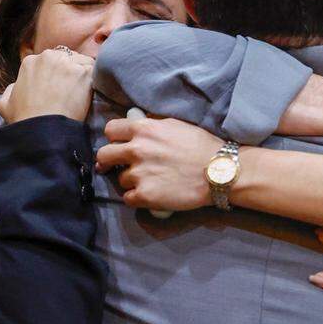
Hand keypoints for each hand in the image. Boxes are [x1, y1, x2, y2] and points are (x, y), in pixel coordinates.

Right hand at [0, 49, 93, 122]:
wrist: (43, 130)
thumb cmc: (24, 119)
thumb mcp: (5, 103)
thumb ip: (10, 89)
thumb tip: (16, 85)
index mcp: (30, 61)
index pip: (50, 59)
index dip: (57, 72)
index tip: (60, 84)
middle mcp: (48, 57)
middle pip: (66, 57)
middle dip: (70, 70)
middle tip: (72, 88)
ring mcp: (67, 63)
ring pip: (81, 61)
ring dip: (82, 73)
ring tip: (81, 91)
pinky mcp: (83, 72)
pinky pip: (93, 70)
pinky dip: (93, 79)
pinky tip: (89, 92)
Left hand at [96, 116, 219, 210]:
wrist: (218, 171)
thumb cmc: (202, 146)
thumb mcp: (175, 125)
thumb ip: (152, 125)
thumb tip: (138, 125)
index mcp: (143, 129)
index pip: (111, 130)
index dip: (114, 138)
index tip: (119, 145)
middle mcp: (136, 150)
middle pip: (104, 155)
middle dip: (109, 160)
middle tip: (118, 166)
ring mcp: (139, 174)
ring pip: (120, 179)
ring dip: (131, 181)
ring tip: (150, 181)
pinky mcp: (145, 195)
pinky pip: (128, 198)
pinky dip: (137, 198)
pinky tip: (151, 194)